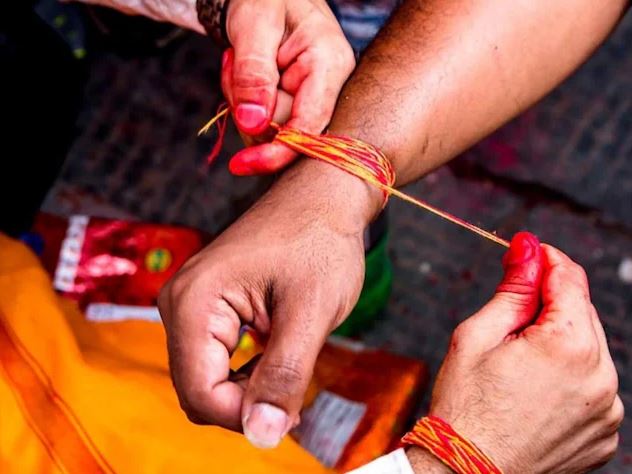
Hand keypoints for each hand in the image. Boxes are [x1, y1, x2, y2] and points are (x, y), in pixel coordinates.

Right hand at [158, 160, 381, 447]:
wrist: (323, 195)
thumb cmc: (320, 241)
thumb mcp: (310, 312)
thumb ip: (284, 376)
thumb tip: (261, 436)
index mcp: (194, 302)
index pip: (199, 393)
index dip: (245, 415)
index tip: (290, 409)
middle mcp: (179, 303)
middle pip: (198, 390)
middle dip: (247, 403)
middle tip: (297, 387)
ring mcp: (190, 304)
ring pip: (208, 379)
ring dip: (249, 388)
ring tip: (293, 364)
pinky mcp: (207, 306)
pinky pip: (216, 359)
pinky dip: (247, 371)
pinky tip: (279, 356)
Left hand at [220, 0, 354, 174]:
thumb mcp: (254, 26)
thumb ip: (254, 74)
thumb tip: (254, 123)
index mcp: (330, 66)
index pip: (310, 126)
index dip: (278, 151)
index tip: (244, 164)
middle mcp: (328, 91)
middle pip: (283, 132)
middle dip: (247, 107)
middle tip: (233, 64)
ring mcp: (312, 103)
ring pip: (269, 132)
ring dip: (241, 104)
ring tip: (239, 63)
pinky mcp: (296, 109)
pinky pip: (264, 127)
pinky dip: (243, 106)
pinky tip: (245, 75)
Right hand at [421, 233, 622, 472]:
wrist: (464, 470)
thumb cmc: (465, 405)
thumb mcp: (479, 335)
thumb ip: (513, 288)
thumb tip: (528, 248)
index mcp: (569, 345)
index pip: (569, 279)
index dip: (546, 259)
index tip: (527, 252)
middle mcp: (602, 376)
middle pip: (582, 313)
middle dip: (550, 304)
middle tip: (510, 316)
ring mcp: (607, 409)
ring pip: (589, 350)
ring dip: (561, 342)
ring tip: (518, 364)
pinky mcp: (604, 433)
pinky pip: (593, 386)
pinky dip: (570, 376)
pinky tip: (535, 389)